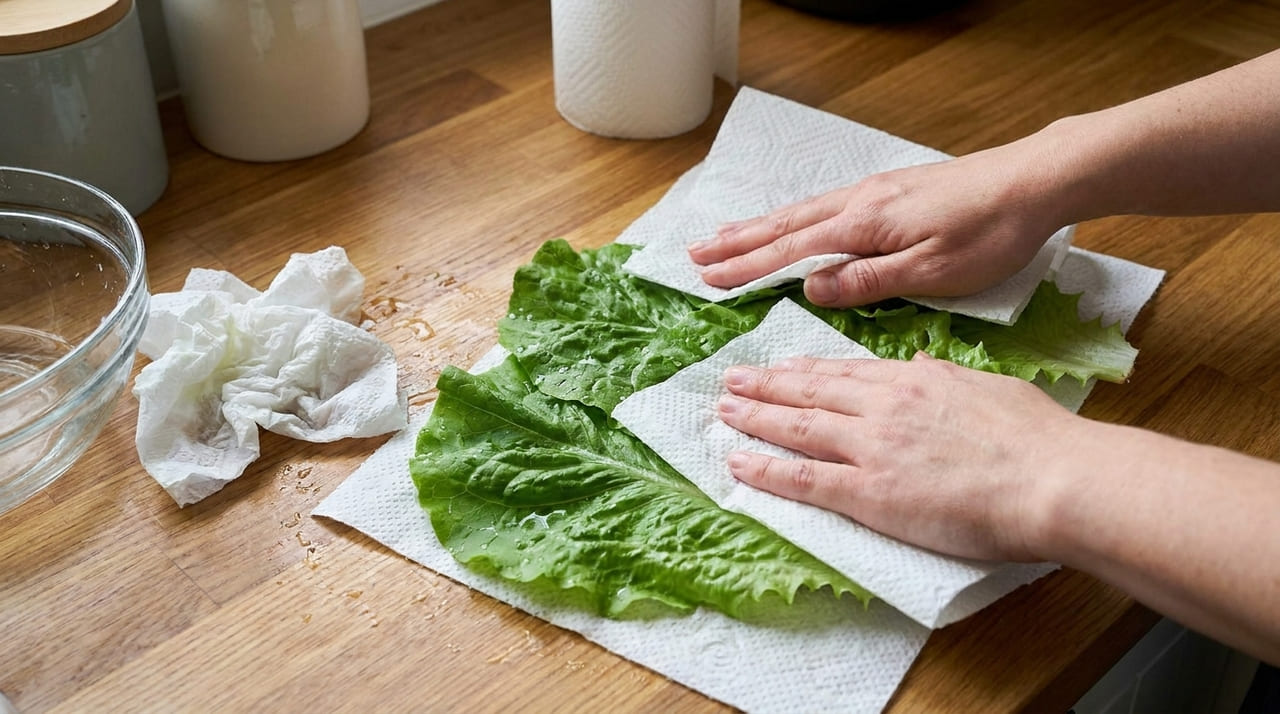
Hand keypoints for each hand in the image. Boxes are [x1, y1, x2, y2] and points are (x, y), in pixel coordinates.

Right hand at [688, 149, 1061, 306]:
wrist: (1032, 181)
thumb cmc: (989, 233)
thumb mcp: (931, 271)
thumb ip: (867, 281)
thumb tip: (812, 289)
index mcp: (864, 225)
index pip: (792, 250)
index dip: (748, 267)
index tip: (711, 280)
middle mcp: (859, 202)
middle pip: (785, 224)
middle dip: (737, 241)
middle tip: (694, 255)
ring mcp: (874, 192)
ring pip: (801, 211)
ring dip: (757, 226)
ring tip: (723, 235)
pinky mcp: (890, 190)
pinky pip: (823, 204)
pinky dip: (792, 216)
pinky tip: (791, 221)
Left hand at [716, 353, 1084, 561]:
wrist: (1050, 478)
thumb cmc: (1035, 438)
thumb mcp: (988, 386)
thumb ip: (947, 377)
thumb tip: (923, 365)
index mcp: (913, 381)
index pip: (845, 372)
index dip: (807, 371)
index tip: (782, 368)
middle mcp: (882, 408)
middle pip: (810, 393)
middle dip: (767, 386)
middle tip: (732, 380)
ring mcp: (870, 448)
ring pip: (797, 428)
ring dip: (755, 418)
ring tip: (724, 411)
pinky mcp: (868, 493)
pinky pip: (804, 478)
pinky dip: (765, 470)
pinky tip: (738, 463)